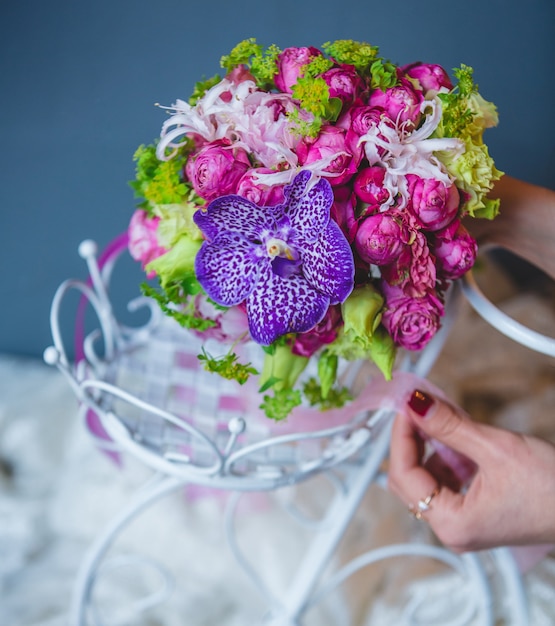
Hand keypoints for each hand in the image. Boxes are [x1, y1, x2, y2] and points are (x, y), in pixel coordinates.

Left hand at [388, 389, 554, 551]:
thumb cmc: (554, 489)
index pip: (404, 474)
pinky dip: (446, 455)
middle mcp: (452, 529)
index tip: (405, 405)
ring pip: (426, 477)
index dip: (401, 435)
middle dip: (413, 439)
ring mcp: (462, 523)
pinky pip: (445, 481)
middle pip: (409, 478)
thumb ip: (449, 425)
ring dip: (430, 445)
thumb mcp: (495, 448)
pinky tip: (457, 437)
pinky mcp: (474, 512)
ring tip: (443, 418)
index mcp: (453, 523)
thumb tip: (416, 403)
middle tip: (418, 407)